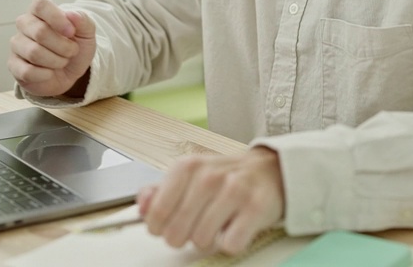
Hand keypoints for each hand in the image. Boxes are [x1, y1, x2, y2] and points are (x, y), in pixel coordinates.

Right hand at [7, 0, 95, 97]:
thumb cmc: (74, 47)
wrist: (69, 72)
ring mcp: (17, 44)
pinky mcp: (14, 65)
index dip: (57, 18)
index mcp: (40, 11)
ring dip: (56, 61)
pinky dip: (45, 75)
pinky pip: (27, 71)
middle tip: (72, 51)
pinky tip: (50, 73)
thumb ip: (83, 21)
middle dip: (63, 46)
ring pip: (34, 53)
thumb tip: (71, 15)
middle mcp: (24, 24)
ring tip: (62, 61)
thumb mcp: (86, 33)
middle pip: (40, 32)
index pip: (41, 5)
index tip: (71, 32)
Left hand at [137, 147, 284, 255]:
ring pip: (201, 240)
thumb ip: (160, 192)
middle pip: (176, 233)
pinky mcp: (256, 208)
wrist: (271, 170)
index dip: (159, 228)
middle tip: (195, 225)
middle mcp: (209, 177)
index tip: (167, 226)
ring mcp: (234, 191)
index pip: (157, 214)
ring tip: (217, 224)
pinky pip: (229, 244)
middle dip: (183, 237)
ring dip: (208, 239)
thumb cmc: (225, 177)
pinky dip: (231, 242)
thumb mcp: (189, 175)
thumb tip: (142, 209)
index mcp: (187, 167)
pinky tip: (235, 226)